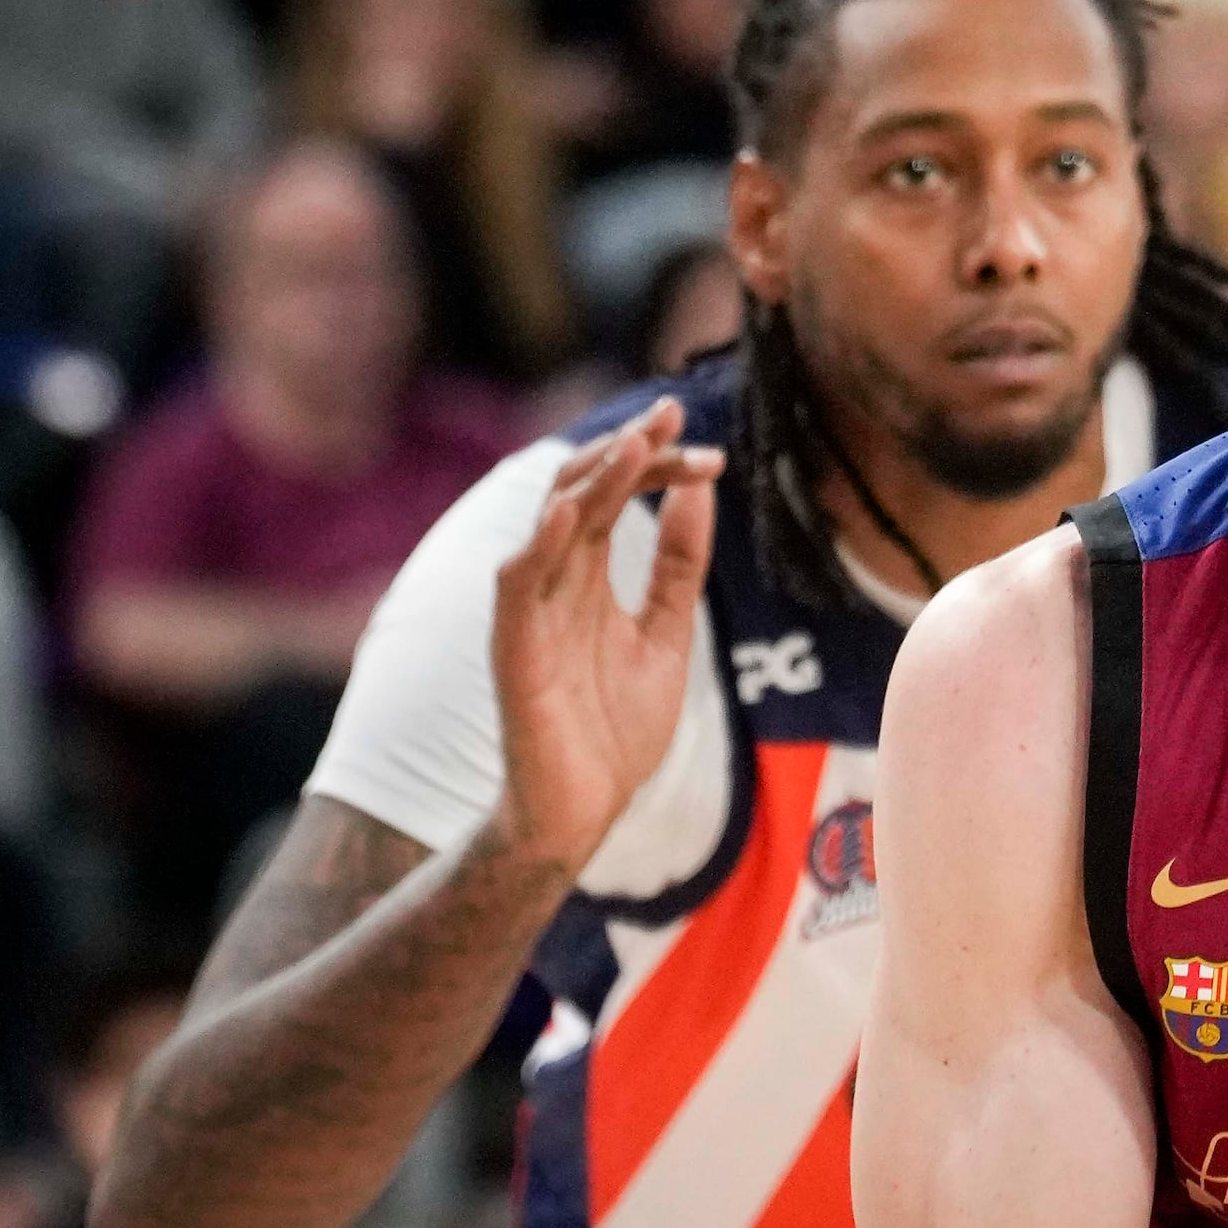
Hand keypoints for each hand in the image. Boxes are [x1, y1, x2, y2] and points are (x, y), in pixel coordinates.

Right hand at [488, 400, 722, 876]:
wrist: (585, 814)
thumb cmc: (615, 731)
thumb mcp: (667, 635)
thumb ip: (677, 566)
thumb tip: (699, 490)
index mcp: (586, 580)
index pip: (614, 498)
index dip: (657, 467)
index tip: (712, 453)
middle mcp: (553, 585)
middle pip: (579, 492)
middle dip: (627, 452)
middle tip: (673, 413)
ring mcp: (529, 615)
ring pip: (549, 525)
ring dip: (592, 479)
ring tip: (637, 443)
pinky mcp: (514, 652)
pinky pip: (516, 587)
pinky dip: (538, 544)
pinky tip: (567, 511)